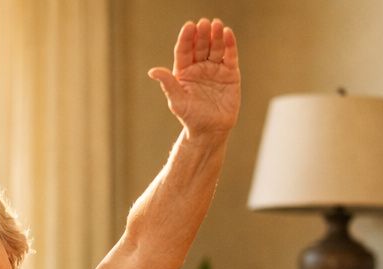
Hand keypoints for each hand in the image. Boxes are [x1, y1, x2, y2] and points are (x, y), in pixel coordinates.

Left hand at [148, 18, 239, 138]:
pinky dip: (230, 44)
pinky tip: (227, 33)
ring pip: (215, 48)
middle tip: (204, 23)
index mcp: (184, 72)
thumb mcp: (177, 102)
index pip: (184, 51)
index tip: (189, 26)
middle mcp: (199, 67)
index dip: (186, 39)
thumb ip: (168, 84)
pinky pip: (230, 56)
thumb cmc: (191, 118)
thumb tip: (153, 71)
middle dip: (202, 34)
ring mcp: (215, 69)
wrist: (210, 131)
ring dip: (216, 36)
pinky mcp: (230, 73)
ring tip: (216, 25)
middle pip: (200, 46)